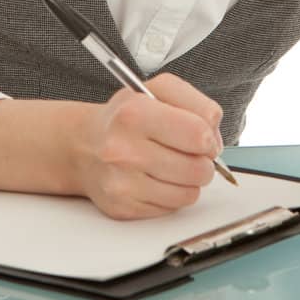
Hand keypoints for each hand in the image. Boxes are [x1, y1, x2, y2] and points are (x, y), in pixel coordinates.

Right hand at [69, 73, 223, 219]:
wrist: (84, 144)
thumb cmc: (126, 117)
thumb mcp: (160, 90)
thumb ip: (197, 105)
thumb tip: (215, 140)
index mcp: (134, 113)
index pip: (198, 134)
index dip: (210, 138)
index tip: (203, 137)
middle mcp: (123, 149)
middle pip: (198, 169)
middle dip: (203, 162)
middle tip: (190, 153)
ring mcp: (121, 182)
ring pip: (189, 193)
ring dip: (189, 180)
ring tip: (173, 164)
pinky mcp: (123, 207)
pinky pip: (171, 208)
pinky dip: (172, 195)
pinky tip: (157, 179)